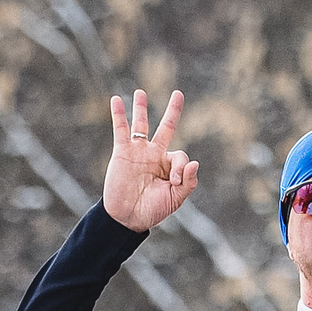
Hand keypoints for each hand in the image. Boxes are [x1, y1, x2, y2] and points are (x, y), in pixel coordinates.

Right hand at [103, 89, 198, 232]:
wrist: (128, 217)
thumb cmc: (152, 210)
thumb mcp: (176, 199)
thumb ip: (188, 182)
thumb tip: (195, 162)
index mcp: (169, 166)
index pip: (180, 155)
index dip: (181, 167)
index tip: (173, 181)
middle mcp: (154, 155)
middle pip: (166, 127)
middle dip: (173, 111)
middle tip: (178, 94)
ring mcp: (138, 152)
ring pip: (141, 125)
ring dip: (141, 108)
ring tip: (140, 92)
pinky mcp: (122, 152)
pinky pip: (121, 130)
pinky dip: (118, 115)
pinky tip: (116, 100)